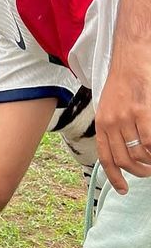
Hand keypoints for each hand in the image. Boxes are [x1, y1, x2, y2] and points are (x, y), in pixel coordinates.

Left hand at [95, 45, 150, 193]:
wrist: (131, 57)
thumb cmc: (124, 81)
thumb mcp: (110, 105)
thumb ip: (114, 127)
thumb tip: (123, 151)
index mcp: (102, 122)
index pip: (106, 157)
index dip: (115, 177)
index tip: (123, 190)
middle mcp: (111, 122)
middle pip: (124, 160)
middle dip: (139, 172)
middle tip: (148, 171)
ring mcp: (127, 117)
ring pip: (140, 154)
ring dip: (150, 163)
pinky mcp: (143, 112)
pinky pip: (150, 143)